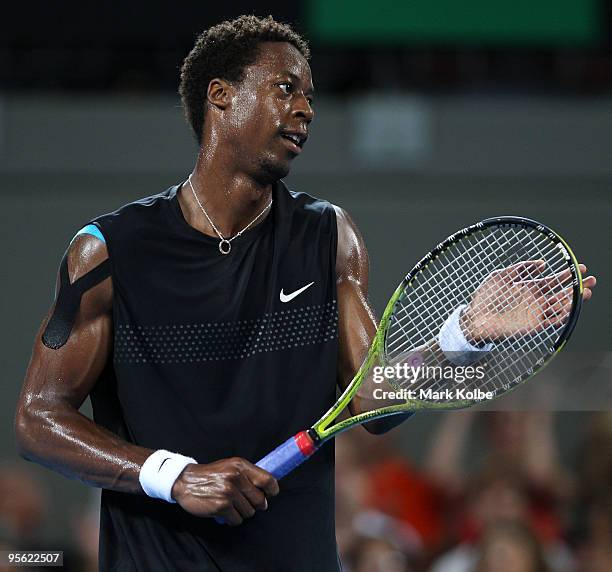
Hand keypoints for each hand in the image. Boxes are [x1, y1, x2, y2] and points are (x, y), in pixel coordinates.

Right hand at [171, 457, 278, 524]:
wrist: (186, 481)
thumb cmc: (211, 475)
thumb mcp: (230, 466)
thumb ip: (248, 475)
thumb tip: (267, 490)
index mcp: (241, 466)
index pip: (268, 480)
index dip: (272, 490)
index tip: (270, 495)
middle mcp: (236, 477)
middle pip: (260, 500)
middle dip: (255, 505)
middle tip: (245, 502)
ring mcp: (229, 492)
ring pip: (249, 512)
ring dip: (241, 512)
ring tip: (231, 505)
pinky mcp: (221, 506)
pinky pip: (237, 520)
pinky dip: (232, 519)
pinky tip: (224, 512)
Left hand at [462, 261, 595, 341]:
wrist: (474, 317)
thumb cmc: (485, 296)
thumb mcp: (500, 276)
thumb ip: (519, 268)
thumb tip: (542, 263)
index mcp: (528, 287)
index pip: (552, 281)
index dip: (567, 275)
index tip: (580, 268)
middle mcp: (534, 300)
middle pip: (561, 293)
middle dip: (577, 287)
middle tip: (592, 280)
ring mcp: (534, 313)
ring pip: (559, 307)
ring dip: (573, 301)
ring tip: (585, 293)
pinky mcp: (532, 326)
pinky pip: (551, 321)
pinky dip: (561, 316)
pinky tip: (571, 308)